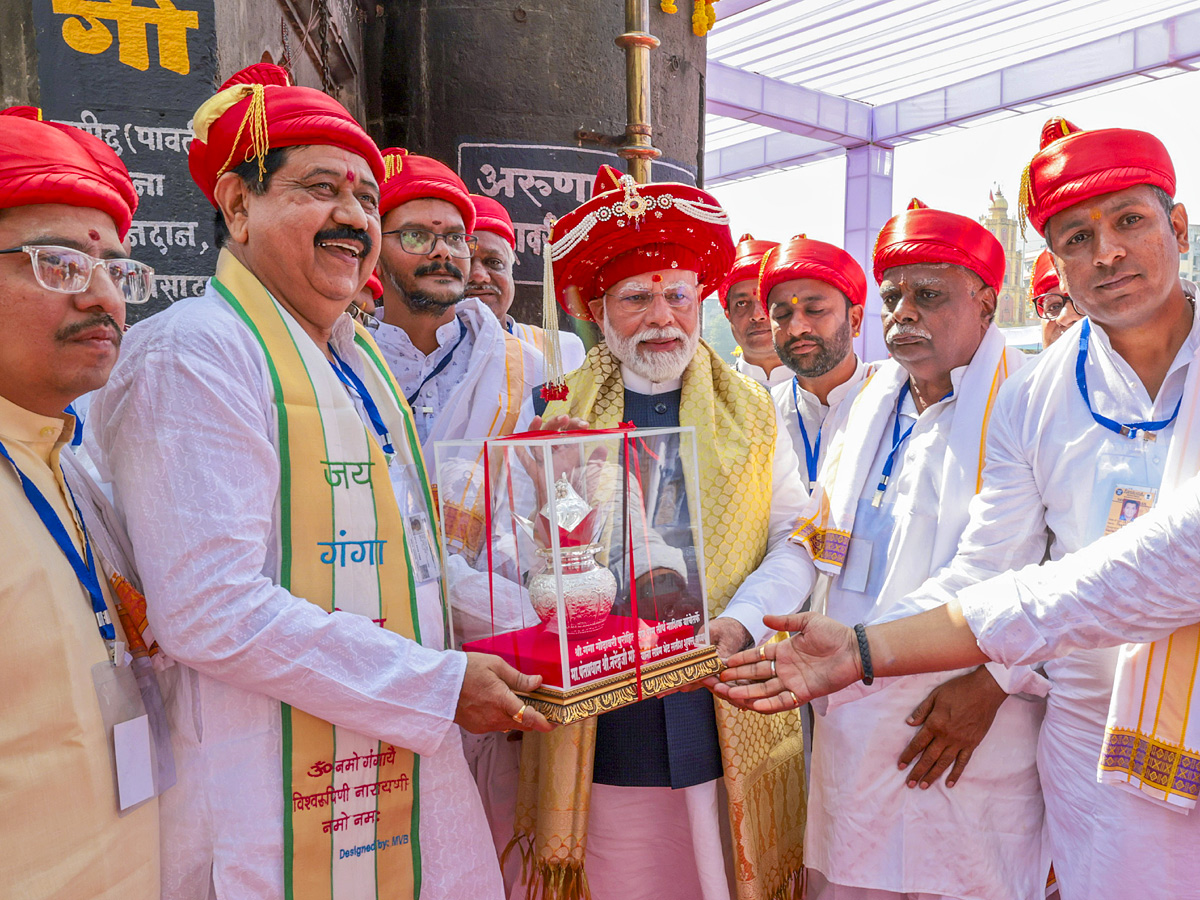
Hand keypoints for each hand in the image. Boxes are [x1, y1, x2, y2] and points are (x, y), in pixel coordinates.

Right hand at [455, 652, 553, 734]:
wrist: (438, 683)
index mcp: (501, 700)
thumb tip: (538, 682)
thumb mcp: (495, 665)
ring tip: (514, 701)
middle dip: (533, 719)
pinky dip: (500, 717)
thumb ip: (518, 677)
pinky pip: (495, 725)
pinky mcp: (476, 728)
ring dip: (515, 717)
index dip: (544, 723)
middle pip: (522, 724)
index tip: (554, 724)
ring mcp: (485, 725)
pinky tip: (495, 704)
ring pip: (509, 725)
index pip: (528, 717)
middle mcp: (495, 717)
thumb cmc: (466, 669)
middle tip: (540, 708)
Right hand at [516, 415, 595, 508]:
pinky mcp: (536, 473)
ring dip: (536, 430)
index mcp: (569, 452)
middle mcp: (556, 454)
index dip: (575, 425)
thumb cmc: (579, 495)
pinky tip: (517, 442)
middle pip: (552, 432)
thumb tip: (603, 448)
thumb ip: (595, 462)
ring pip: (536, 441)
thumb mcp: (590, 477)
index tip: (584, 424)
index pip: (569, 432)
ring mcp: (544, 462)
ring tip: (539, 418)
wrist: (567, 514)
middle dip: (557, 423)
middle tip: (566, 418)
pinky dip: (520, 453)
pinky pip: (526, 462)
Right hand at [706, 612, 860, 712]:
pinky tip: (754, 705)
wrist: (855, 649)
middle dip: (736, 679)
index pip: (756, 657)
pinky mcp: (804, 693)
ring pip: (764, 690)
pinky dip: (769, 705)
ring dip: (747, 692)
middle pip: (755, 676)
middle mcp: (785, 669)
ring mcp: (793, 682)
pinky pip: (783, 701)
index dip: (740, 660)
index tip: (723, 663)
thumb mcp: (807, 621)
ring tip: (728, 694)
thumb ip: (785, 620)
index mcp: (784, 652)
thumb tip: (763, 617)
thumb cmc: (834, 633)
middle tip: (716, 681)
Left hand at [898, 665, 1006, 788]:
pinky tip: (949, 783)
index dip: (908, 755)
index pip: (917, 744)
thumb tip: (909, 723)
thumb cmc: (959, 690)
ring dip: (933, 776)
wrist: (985, 691)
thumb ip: (922, 711)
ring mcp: (960, 742)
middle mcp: (946, 736)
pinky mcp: (972, 744)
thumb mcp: (935, 695)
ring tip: (923, 786)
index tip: (901, 766)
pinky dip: (956, 774)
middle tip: (909, 784)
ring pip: (943, 763)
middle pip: (929, 758)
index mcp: (935, 724)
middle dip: (917, 772)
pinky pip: (962, 762)